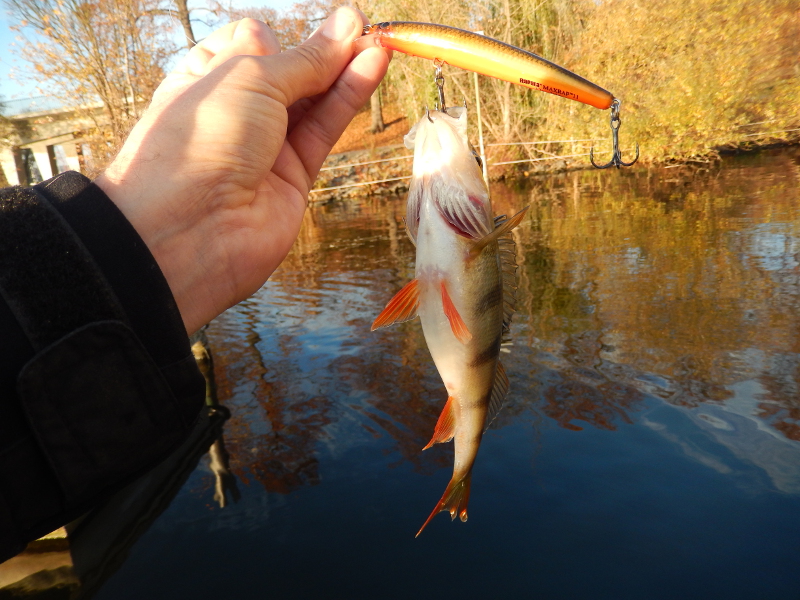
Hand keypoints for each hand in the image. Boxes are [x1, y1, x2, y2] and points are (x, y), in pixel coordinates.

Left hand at [95, 9, 390, 334]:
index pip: (253, 44)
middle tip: (363, 27)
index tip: (322, 25)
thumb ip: (305, 59)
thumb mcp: (252, 78)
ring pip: (314, 101)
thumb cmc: (199, 140)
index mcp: (207, 79)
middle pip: (290, 72)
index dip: (285, 36)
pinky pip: (325, 131)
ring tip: (378, 42)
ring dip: (345, 70)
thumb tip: (344, 26)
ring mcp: (265, 146)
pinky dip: (348, 99)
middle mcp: (236, 112)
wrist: (189, 227)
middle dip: (324, 50)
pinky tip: (372, 68)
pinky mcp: (293, 177)